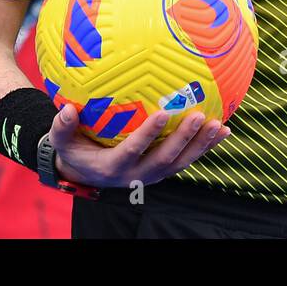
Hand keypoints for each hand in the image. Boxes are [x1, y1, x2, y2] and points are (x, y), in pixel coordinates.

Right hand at [49, 106, 230, 188]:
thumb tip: (65, 110)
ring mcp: (153, 175)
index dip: (149, 134)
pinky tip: (224, 130)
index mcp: (113, 166)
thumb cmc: (75, 150)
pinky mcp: (164, 170)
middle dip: (184, 139)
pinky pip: (188, 159)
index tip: (163, 113)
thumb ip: (62, 127)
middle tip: (200, 116)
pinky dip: (206, 147)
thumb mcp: (63, 142)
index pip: (134, 150)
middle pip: (165, 159)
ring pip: (181, 163)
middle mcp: (137, 175)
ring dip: (202, 145)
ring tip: (220, 125)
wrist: (88, 173)